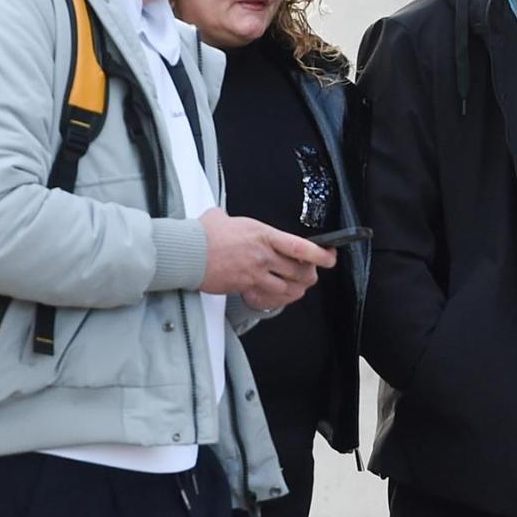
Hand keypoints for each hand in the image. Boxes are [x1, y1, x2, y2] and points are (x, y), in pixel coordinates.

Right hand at [199, 209, 336, 310]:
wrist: (186, 252)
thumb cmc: (203, 234)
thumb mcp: (225, 217)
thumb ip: (237, 222)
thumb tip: (228, 219)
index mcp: (264, 235)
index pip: (301, 247)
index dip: (321, 254)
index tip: (330, 256)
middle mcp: (263, 256)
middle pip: (300, 272)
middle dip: (310, 274)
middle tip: (311, 272)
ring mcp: (254, 274)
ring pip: (288, 289)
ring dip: (297, 289)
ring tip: (298, 285)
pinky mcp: (244, 288)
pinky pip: (269, 298)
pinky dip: (278, 299)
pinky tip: (278, 295)